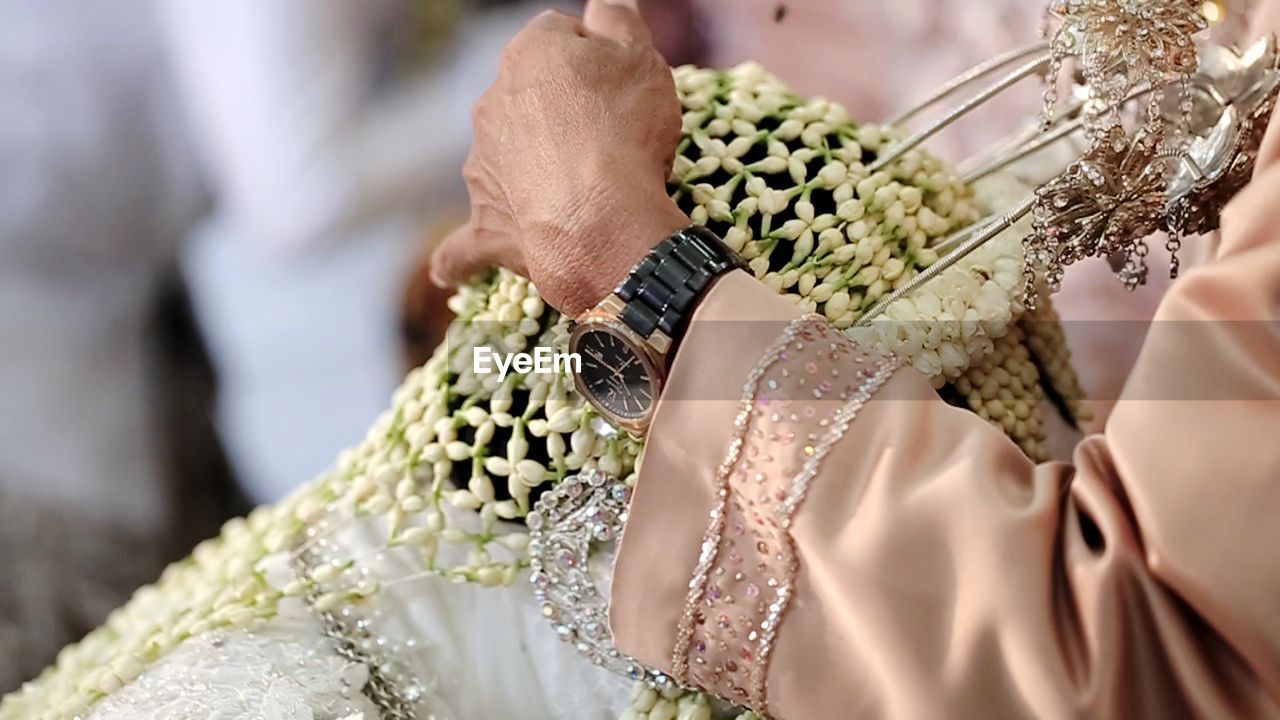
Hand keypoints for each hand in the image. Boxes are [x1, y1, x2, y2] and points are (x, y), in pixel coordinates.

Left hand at [430, 0, 689, 316]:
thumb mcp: (641, 58)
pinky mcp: (485, 223)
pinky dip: (457, 257)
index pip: (560, 37)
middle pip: (529, 98)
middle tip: (611, 139)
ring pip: (504, 158)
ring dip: (529, 169)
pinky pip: (464, 243)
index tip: (622, 87)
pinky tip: (446, 271)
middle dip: (561, 113)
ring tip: (578, 193)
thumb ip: (619, 21)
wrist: (600, 217)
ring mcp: (483, 165)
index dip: (596, 60)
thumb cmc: (625, 130)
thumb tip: (603, 5)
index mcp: (528, 54)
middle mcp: (491, 103)